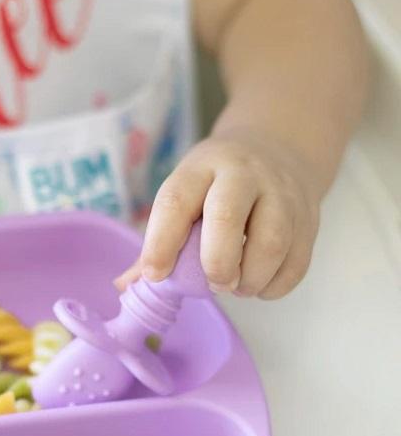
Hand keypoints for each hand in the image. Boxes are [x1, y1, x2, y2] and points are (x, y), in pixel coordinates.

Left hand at [115, 129, 321, 299]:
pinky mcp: (309, 216)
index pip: (175, 202)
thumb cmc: (215, 185)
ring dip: (251, 277)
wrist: (278, 148)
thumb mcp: (184, 195)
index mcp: (200, 167)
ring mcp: (281, 192)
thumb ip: (156, 242)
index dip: (161, 242)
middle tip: (212, 284)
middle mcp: (243, 173)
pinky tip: (259, 286)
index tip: (155, 274)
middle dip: (215, 261)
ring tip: (236, 287)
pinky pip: (297, 260)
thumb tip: (125, 287)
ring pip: (271, 241)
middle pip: (227, 216)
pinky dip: (276, 284)